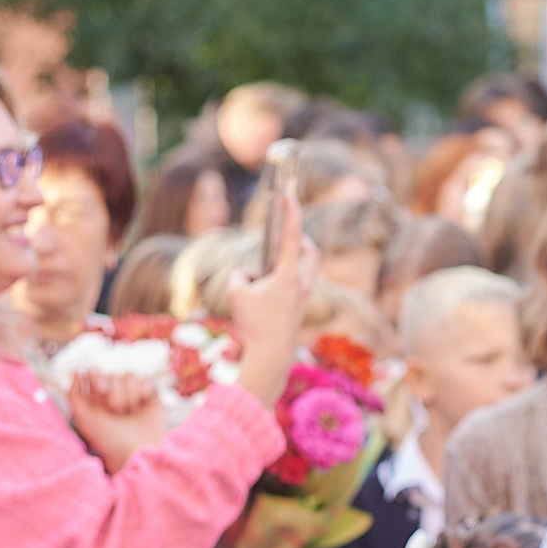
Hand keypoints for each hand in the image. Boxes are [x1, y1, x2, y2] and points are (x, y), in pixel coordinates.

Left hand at [69, 371, 170, 473]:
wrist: (137, 450)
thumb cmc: (108, 438)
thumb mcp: (82, 418)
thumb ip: (73, 394)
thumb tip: (76, 372)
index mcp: (94, 396)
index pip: (94, 371)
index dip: (98, 379)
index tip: (101, 392)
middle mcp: (113, 392)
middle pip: (113, 375)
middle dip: (115, 396)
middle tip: (118, 413)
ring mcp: (132, 393)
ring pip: (130, 376)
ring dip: (130, 397)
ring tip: (131, 414)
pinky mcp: (150, 395)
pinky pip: (146, 381)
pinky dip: (145, 394)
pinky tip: (143, 408)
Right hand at [227, 186, 319, 406]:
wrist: (272, 354)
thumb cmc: (254, 323)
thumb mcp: (236, 292)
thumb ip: (240, 276)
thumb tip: (248, 276)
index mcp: (289, 274)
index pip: (292, 234)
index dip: (290, 211)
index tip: (288, 193)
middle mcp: (303, 283)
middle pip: (310, 250)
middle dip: (300, 236)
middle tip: (288, 226)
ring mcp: (305, 296)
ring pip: (310, 268)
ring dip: (298, 256)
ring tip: (280, 253)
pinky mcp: (302, 308)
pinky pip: (302, 283)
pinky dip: (293, 275)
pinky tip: (275, 281)